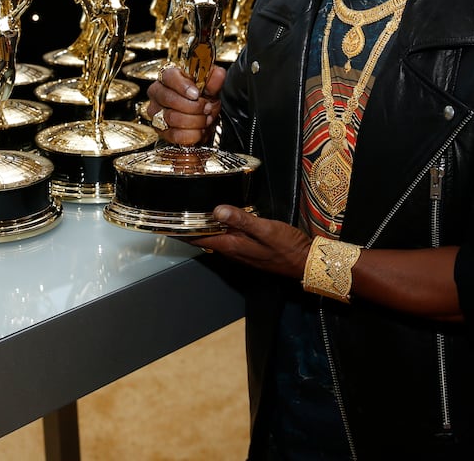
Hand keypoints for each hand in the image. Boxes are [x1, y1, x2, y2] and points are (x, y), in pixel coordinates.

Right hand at [145, 64, 225, 145]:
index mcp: (167, 77)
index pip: (169, 77)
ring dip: (195, 121)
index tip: (197, 94)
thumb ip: (214, 80)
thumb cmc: (201, 98)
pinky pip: (174, 135)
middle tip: (207, 108)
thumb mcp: (210, 87)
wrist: (201, 116)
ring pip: (172, 118)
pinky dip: (191, 134)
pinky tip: (199, 130)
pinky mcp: (160, 130)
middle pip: (170, 99)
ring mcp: (156, 112)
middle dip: (194, 107)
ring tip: (205, 119)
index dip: (183, 86)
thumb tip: (218, 74)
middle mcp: (158, 93)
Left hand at [189, 205, 311, 279]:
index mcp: (232, 246)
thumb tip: (217, 210)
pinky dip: (219, 229)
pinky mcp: (248, 249)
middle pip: (204, 238)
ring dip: (204, 228)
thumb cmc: (288, 247)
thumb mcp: (266, 229)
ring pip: (215, 238)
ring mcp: (240, 251)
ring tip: (193, 212)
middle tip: (177, 212)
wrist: (306, 263)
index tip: (166, 223)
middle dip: (189, 228)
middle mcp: (232, 251)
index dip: (181, 232)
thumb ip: (242, 220)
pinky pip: (227, 238)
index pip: (199, 239)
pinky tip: (221, 219)